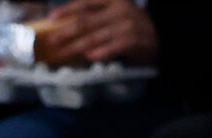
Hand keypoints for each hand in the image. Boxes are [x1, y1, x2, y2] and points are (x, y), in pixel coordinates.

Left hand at [36, 0, 159, 67]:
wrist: (160, 36)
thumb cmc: (130, 26)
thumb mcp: (114, 15)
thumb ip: (94, 18)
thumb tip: (65, 28)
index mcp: (113, 0)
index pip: (86, 3)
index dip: (67, 9)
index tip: (51, 18)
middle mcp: (119, 9)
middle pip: (86, 21)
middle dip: (66, 31)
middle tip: (51, 41)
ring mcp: (127, 25)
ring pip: (95, 37)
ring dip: (76, 46)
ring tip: (62, 53)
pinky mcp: (134, 40)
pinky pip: (113, 47)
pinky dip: (100, 52)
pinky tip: (89, 57)